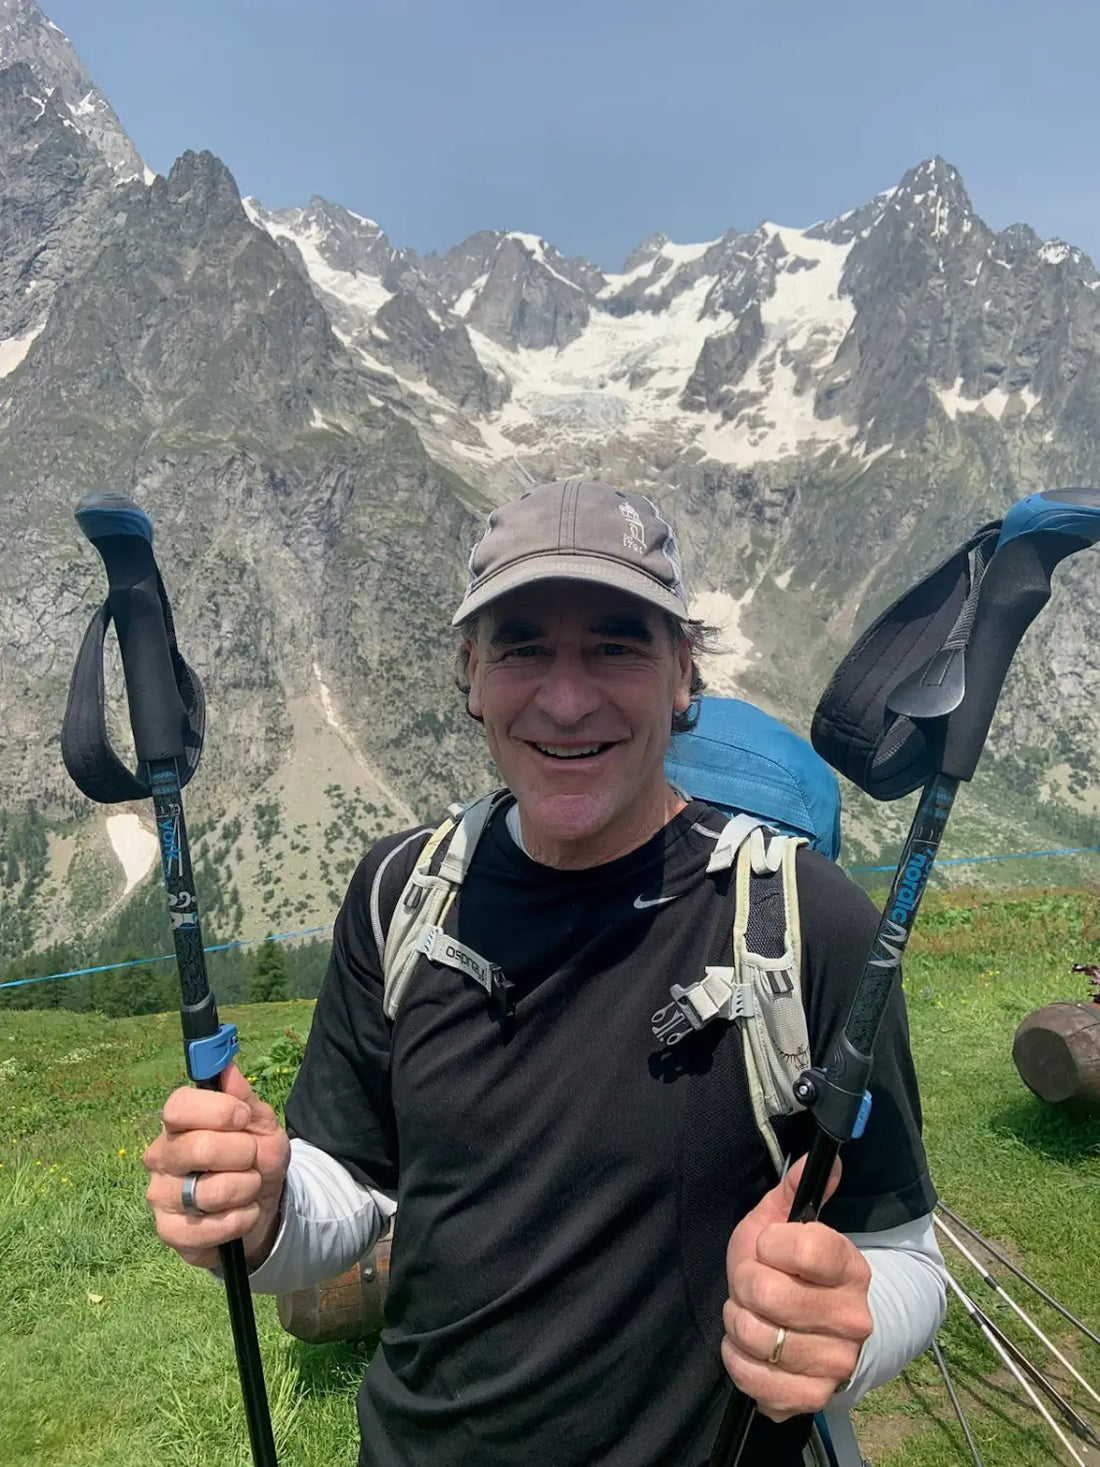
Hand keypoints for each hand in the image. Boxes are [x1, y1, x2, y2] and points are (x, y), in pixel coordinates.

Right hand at [143, 1062, 290, 1270]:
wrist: (263, 1206)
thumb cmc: (256, 1158)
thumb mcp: (261, 1125)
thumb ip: (245, 1098)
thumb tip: (227, 1068)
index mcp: (178, 1122)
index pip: (178, 1106)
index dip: (216, 1110)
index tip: (242, 1116)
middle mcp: (161, 1155)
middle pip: (197, 1148)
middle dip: (242, 1154)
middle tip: (252, 1158)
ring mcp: (160, 1195)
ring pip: (208, 1191)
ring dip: (245, 1189)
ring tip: (249, 1187)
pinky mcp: (168, 1231)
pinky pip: (207, 1228)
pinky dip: (239, 1220)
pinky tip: (243, 1213)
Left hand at [721, 1154, 872, 1421]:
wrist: (813, 1332)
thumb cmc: (788, 1269)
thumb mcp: (782, 1223)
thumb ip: (794, 1191)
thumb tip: (821, 1157)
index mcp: (849, 1266)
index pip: (804, 1247)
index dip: (770, 1244)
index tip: (768, 1246)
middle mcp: (853, 1317)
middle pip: (769, 1294)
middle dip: (743, 1285)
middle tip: (751, 1286)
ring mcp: (837, 1361)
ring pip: (758, 1337)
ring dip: (738, 1324)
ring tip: (750, 1315)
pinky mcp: (815, 1397)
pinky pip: (756, 1381)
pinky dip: (738, 1362)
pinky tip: (748, 1349)